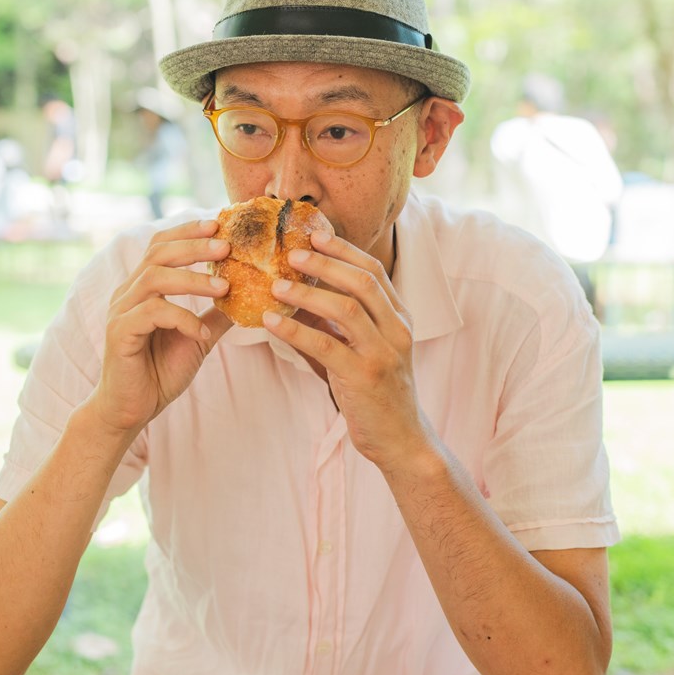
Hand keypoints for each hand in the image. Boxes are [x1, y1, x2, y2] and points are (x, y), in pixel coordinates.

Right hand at [93, 218, 233, 435]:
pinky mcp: (120, 333)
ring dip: (192, 279)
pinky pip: (153, 314)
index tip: (218, 225)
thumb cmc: (159, 372)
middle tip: (227, 245)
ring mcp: (121, 312)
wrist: (131, 411)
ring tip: (224, 287)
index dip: (187, 231)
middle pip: (157, 253)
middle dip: (194, 246)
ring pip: (155, 278)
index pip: (160, 245)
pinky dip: (182, 319)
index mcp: (142, 288)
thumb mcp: (196, 338)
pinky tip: (202, 334)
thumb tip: (248, 296)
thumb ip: (216, 315)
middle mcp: (127, 293)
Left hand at [264, 231, 433, 470]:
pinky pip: (326, 346)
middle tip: (291, 252)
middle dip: (325, 263)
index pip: (374, 272)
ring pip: (347, 310)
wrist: (401, 439)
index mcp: (400, 318)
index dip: (344, 251)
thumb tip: (298, 296)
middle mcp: (397, 330)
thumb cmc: (377, 392)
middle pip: (362, 282)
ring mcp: (383, 353)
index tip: (315, 235)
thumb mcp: (365, 350)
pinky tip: (272, 322)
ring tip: (275, 285)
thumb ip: (339, 324)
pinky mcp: (365, 378)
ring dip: (308, 293)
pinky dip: (296, 330)